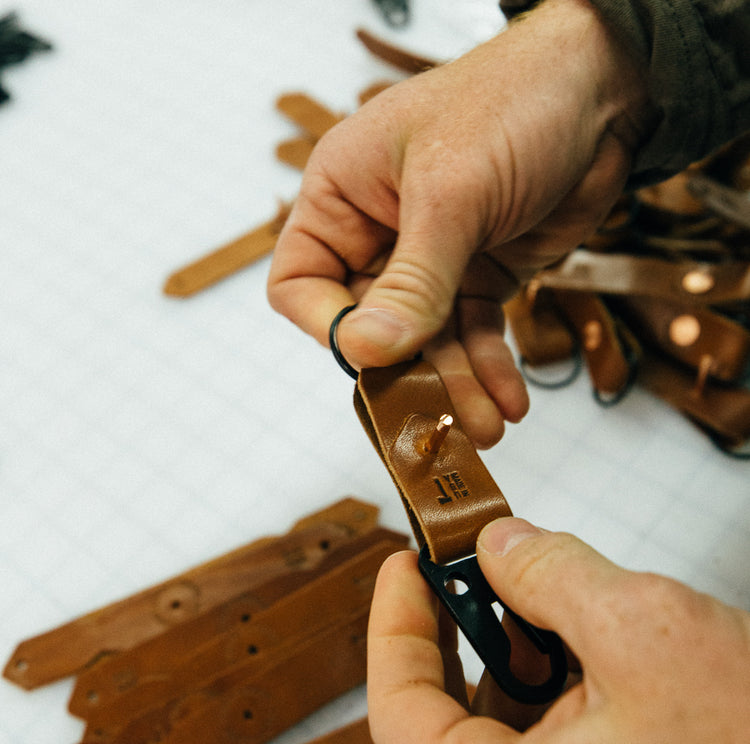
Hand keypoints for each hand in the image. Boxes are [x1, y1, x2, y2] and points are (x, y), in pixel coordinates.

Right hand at [268, 0, 650, 447]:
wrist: (603, 89)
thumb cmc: (513, 104)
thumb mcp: (452, 193)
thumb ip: (412, 280)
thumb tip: (365, 351)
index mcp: (343, 197)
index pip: (304, 283)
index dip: (330, 327)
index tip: (374, 357)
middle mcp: (379, 232)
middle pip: (373, 325)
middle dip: (408, 375)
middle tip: (440, 423)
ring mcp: (432, 258)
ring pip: (428, 339)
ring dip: (456, 384)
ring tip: (487, 427)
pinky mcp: (480, 274)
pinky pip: (474, 332)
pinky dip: (489, 366)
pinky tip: (508, 399)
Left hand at [367, 519, 749, 743]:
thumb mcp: (644, 631)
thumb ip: (553, 574)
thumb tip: (498, 543)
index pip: (401, 717)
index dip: (392, 631)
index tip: (405, 565)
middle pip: (449, 711)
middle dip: (462, 625)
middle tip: (473, 562)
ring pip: (505, 712)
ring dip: (516, 642)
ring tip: (543, 589)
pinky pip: (553, 724)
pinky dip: (557, 668)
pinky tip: (585, 632)